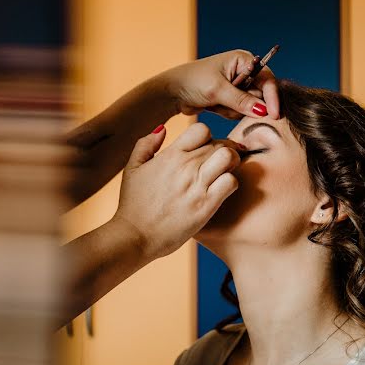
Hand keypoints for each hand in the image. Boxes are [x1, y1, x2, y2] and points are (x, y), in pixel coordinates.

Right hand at [112, 122, 242, 259]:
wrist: (134, 235)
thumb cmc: (133, 205)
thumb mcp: (132, 169)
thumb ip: (145, 145)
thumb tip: (163, 129)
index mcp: (170, 155)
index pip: (201, 129)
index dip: (206, 137)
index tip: (202, 151)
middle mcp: (185, 166)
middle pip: (220, 143)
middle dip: (223, 151)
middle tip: (217, 165)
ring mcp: (197, 185)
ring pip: (229, 157)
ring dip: (232, 163)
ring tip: (223, 174)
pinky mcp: (206, 205)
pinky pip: (231, 182)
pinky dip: (230, 184)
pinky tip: (221, 192)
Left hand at [156, 49, 279, 119]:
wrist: (172, 93)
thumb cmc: (192, 82)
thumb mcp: (217, 90)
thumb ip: (241, 101)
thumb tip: (264, 111)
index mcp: (243, 60)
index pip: (267, 79)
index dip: (272, 97)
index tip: (273, 114)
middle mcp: (243, 71)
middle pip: (260, 94)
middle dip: (246, 104)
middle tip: (229, 105)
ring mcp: (236, 86)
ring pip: (249, 106)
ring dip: (234, 110)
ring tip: (216, 103)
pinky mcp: (230, 99)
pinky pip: (238, 112)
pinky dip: (227, 113)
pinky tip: (213, 107)